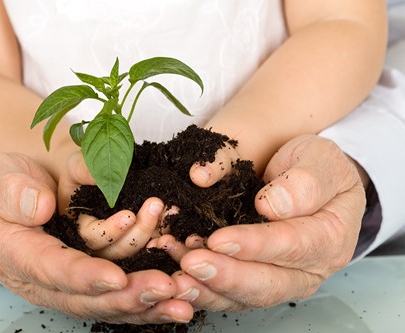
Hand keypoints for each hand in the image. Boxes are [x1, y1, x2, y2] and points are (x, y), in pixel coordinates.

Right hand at [0, 152, 192, 323]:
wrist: (16, 191)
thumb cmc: (5, 182)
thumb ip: (12, 192)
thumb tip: (40, 208)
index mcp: (14, 253)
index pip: (50, 269)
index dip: (83, 276)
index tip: (116, 277)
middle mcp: (41, 278)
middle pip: (84, 296)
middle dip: (126, 295)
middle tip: (165, 288)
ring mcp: (65, 283)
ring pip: (105, 302)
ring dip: (145, 302)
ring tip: (182, 297)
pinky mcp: (85, 281)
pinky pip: (114, 296)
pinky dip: (146, 301)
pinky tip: (175, 299)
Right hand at [58, 151, 166, 258]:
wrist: (98, 177)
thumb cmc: (82, 172)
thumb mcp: (77, 166)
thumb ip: (83, 171)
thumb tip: (98, 176)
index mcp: (79, 230)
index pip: (93, 238)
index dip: (111, 230)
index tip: (129, 216)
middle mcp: (98, 246)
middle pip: (118, 250)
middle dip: (139, 231)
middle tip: (156, 205)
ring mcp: (119, 246)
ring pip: (138, 251)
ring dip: (156, 233)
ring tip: (171, 209)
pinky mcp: (137, 242)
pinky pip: (152, 245)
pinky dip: (164, 235)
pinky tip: (175, 218)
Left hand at [165, 135, 365, 310]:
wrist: (306, 180)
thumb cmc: (314, 167)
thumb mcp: (320, 159)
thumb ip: (305, 181)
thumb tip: (273, 207)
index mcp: (331, 237)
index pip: (293, 245)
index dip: (255, 245)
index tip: (219, 239)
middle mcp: (309, 270)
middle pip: (267, 284)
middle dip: (226, 276)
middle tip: (190, 264)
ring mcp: (282, 281)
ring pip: (244, 297)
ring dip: (207, 289)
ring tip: (177, 277)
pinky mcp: (256, 283)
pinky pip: (228, 296)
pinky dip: (202, 291)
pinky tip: (178, 281)